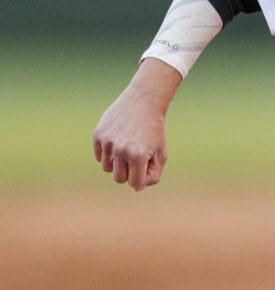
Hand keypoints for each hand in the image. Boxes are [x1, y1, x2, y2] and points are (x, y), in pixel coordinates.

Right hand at [92, 59, 179, 191]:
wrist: (144, 101)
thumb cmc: (155, 130)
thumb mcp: (161, 153)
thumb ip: (153, 174)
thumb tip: (136, 188)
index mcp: (138, 155)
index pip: (134, 184)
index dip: (141, 180)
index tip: (145, 169)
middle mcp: (121, 150)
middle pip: (119, 178)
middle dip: (128, 173)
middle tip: (136, 159)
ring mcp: (107, 142)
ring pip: (107, 168)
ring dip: (117, 163)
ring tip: (128, 148)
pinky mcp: (98, 135)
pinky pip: (99, 157)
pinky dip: (108, 154)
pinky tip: (119, 141)